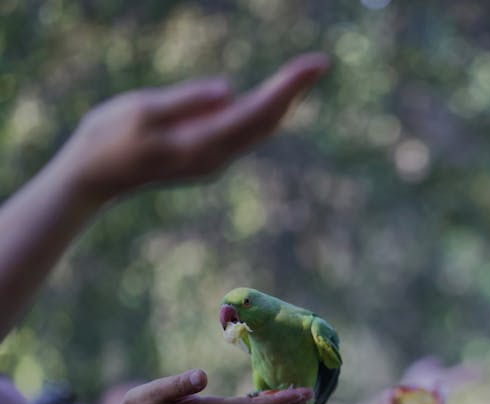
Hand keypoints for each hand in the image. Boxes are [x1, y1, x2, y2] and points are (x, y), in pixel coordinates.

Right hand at [56, 53, 329, 203]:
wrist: (94, 178)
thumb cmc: (108, 140)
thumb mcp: (142, 111)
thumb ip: (187, 102)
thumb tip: (228, 91)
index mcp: (203, 143)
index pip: (258, 111)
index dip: (288, 87)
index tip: (315, 65)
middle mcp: (216, 157)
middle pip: (267, 122)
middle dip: (294, 92)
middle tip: (320, 64)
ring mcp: (212, 160)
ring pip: (259, 130)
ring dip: (283, 103)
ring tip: (305, 76)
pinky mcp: (205, 158)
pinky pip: (244, 133)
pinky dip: (264, 112)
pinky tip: (275, 99)